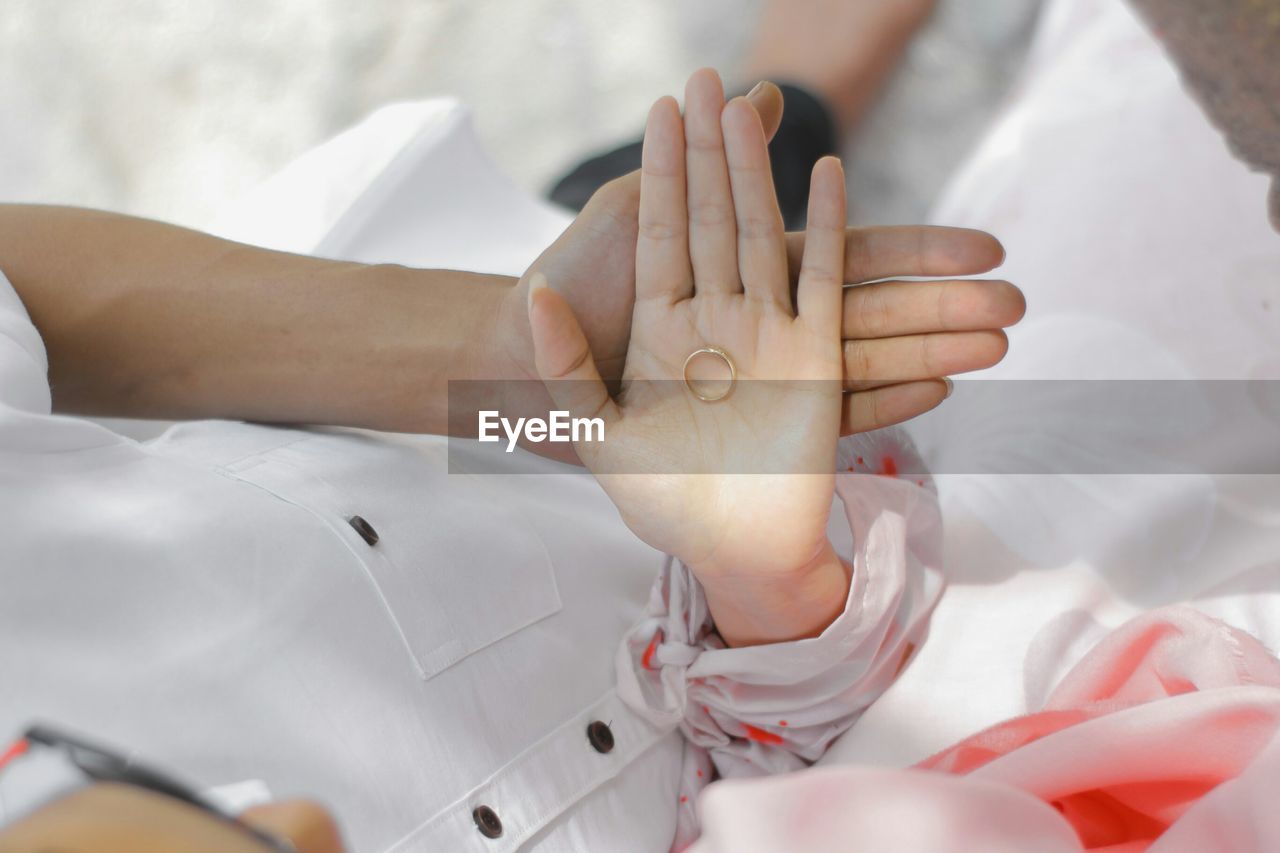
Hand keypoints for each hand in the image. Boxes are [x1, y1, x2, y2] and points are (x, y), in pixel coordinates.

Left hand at [491, 71, 1021, 461]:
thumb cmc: (653, 493)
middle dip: (712, 151)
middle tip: (712, 82)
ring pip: (765, 233)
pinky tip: (831, 174)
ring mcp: (765, 333)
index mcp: (660, 326)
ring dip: (759, 172)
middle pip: (715, 217)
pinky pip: (824, 282)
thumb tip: (536, 290)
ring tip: (752, 108)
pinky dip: (832, 228)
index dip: (665, 169)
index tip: (667, 103)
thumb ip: (562, 358)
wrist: (723, 545)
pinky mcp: (815, 357)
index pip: (663, 228)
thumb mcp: (590, 425)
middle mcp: (713, 318)